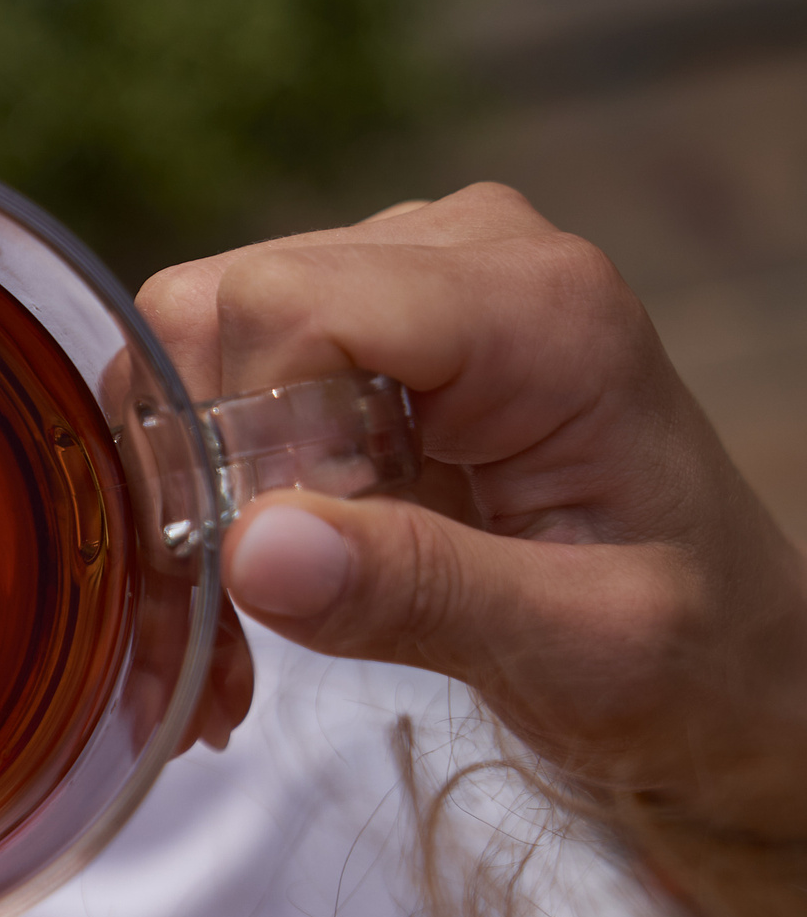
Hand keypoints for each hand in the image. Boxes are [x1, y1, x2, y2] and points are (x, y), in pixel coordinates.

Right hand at [139, 183, 806, 812]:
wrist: (730, 664)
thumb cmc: (688, 660)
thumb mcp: (580, 653)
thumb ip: (420, 593)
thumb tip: (250, 548)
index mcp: (542, 309)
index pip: (288, 308)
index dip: (240, 439)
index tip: (270, 569)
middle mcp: (467, 251)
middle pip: (221, 308)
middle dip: (191, 477)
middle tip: (222, 632)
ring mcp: (409, 275)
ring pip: (197, 336)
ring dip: (185, 495)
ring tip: (232, 636)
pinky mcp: (367, 322)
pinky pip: (222, 367)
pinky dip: (207, 487)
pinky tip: (253, 587)